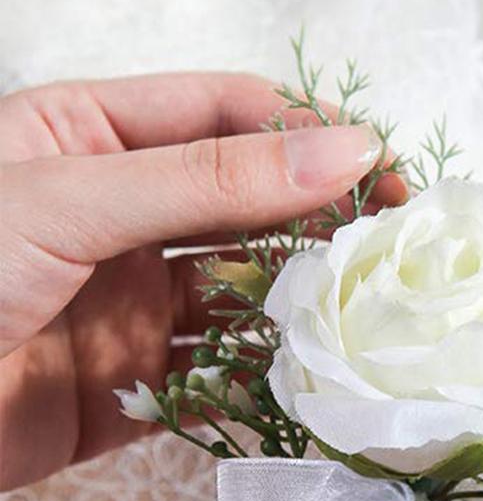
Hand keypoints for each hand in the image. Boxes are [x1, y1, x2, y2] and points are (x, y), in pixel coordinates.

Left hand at [0, 73, 403, 488]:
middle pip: (249, 205)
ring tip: (361, 316)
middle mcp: (124, 219)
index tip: (382, 166)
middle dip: (320, 221)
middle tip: (392, 248)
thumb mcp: (72, 199)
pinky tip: (306, 381)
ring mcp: (135, 304)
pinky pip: (222, 375)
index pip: (227, 115)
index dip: (309, 133)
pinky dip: (267, 380)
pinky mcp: (141, 385)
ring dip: (301, 304)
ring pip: (246, 295)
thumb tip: (338, 151)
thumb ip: (207, 180)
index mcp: (94, 139)